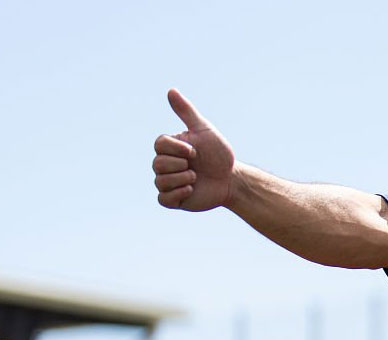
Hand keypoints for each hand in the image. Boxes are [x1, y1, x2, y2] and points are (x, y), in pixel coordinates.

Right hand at [153, 89, 235, 211]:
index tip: (195, 151)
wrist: (230, 179)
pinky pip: (163, 199)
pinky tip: (191, 190)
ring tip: (196, 178)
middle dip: (180, 165)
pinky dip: (177, 195)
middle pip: (157, 164)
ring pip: (160, 182)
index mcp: (170, 148)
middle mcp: (165, 165)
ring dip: (182, 180)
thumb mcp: (204, 130)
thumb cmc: (217, 153)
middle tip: (196, 167)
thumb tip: (171, 90)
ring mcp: (168, 183)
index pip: (159, 145)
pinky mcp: (173, 200)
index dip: (177, 149)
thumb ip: (186, 111)